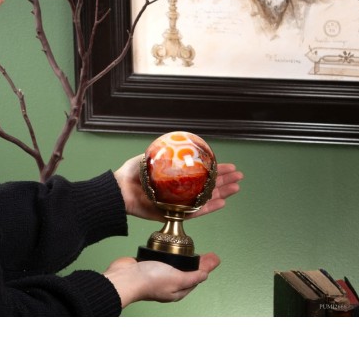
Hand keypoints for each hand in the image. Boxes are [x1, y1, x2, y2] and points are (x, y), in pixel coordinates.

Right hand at [103, 253, 219, 307]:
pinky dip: (169, 253)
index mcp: (177, 290)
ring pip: (175, 265)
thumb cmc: (149, 280)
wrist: (125, 276)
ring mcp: (158, 274)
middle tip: (208, 253)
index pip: (196, 278)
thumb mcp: (177, 279)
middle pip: (187, 271)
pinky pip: (163, 259)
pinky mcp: (149, 264)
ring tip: (191, 249)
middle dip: (198, 262)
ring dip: (183, 257)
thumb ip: (192, 277)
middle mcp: (169, 283)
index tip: (213, 257)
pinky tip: (170, 246)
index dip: (206, 268)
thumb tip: (206, 275)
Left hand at [114, 154, 242, 220]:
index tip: (230, 166)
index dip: (216, 170)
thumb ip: (165, 153)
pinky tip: (222, 202)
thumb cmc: (131, 174)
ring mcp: (179, 203)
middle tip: (239, 177)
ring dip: (222, 193)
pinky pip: (195, 212)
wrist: (120, 191)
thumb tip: (180, 143)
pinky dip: (209, 207)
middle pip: (207, 186)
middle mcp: (180, 191)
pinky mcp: (175, 215)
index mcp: (176, 178)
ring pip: (206, 198)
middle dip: (225, 181)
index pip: (200, 173)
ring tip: (236, 187)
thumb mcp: (150, 157)